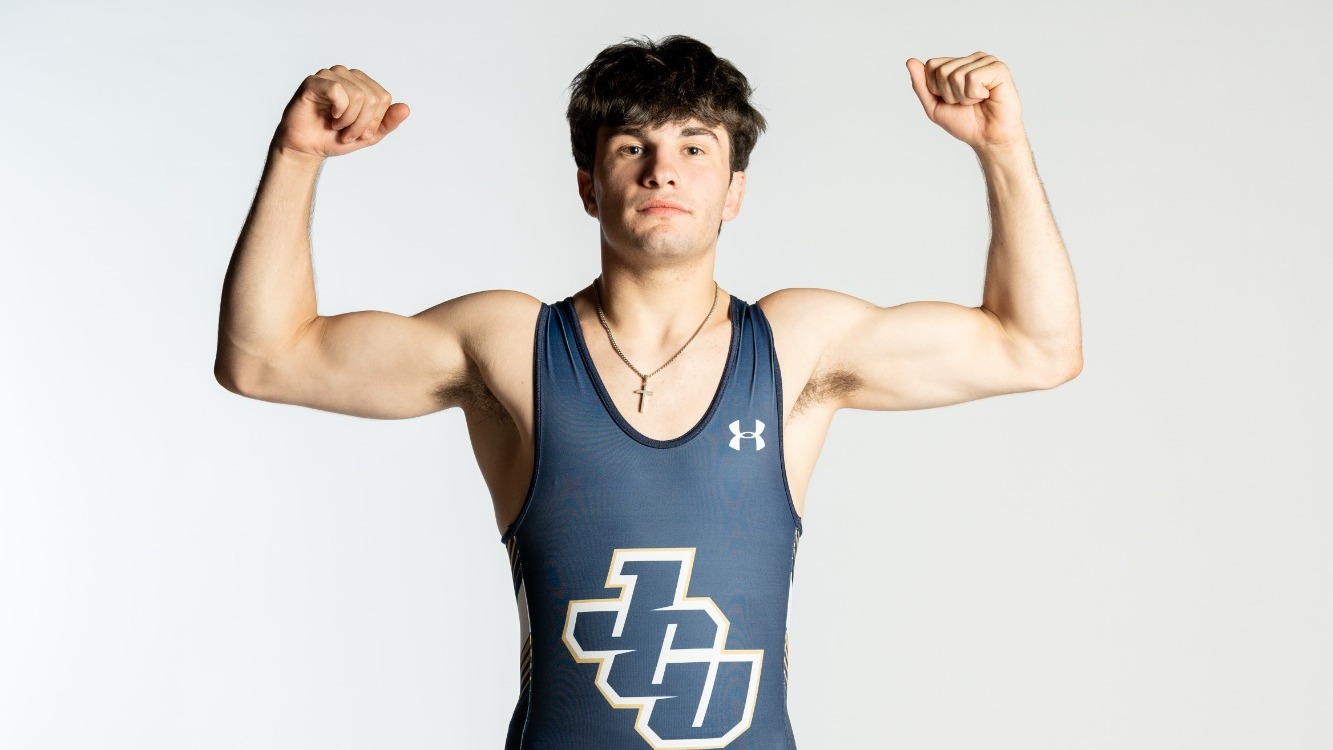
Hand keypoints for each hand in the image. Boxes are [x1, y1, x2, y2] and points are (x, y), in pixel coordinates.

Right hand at [272, 65, 409, 158]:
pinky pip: (338, 91)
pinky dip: (339, 111)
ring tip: (339, 127)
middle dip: (363, 124)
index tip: (360, 133)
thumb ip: (388, 122)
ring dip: (350, 121)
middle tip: (348, 134)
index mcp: (362, 84)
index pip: (384, 97)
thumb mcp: (369, 135)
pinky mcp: (314, 82)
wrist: (307, 148)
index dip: (375, 121)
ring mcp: (330, 75)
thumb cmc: (335, 138)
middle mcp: (347, 75)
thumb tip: (406, 109)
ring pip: (358, 95)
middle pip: (373, 97)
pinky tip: (330, 117)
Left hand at [905, 53, 1024, 149]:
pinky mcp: (998, 68)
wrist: (988, 139)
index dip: (936, 88)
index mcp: (957, 64)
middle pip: (942, 71)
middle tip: (966, 103)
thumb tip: (910, 61)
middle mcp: (971, 59)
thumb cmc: (965, 123)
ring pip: (957, 75)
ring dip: (963, 97)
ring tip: (977, 101)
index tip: (952, 100)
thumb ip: (921, 85)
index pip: (931, 65)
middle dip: (949, 94)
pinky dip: (975, 95)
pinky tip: (987, 97)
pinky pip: (973, 78)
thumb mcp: (934, 106)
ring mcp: (986, 61)